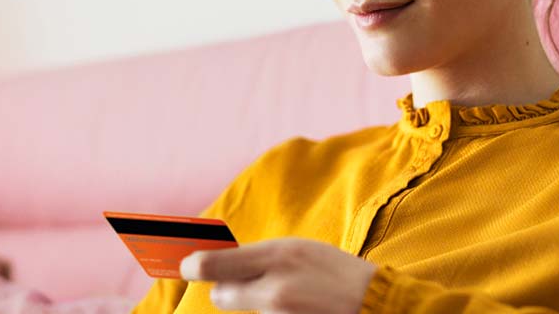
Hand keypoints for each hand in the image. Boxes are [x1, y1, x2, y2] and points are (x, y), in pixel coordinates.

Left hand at [179, 237, 378, 313]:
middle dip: (226, 292)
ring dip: (256, 307)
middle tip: (245, 287)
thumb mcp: (300, 251)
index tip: (184, 265)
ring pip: (246, 311)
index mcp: (278, 255)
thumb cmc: (336, 273)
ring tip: (292, 300)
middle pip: (221, 295)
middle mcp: (274, 288)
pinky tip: (296, 311)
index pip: (215, 263)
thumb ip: (261, 256)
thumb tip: (219, 261)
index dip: (194, 266)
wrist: (373, 304)